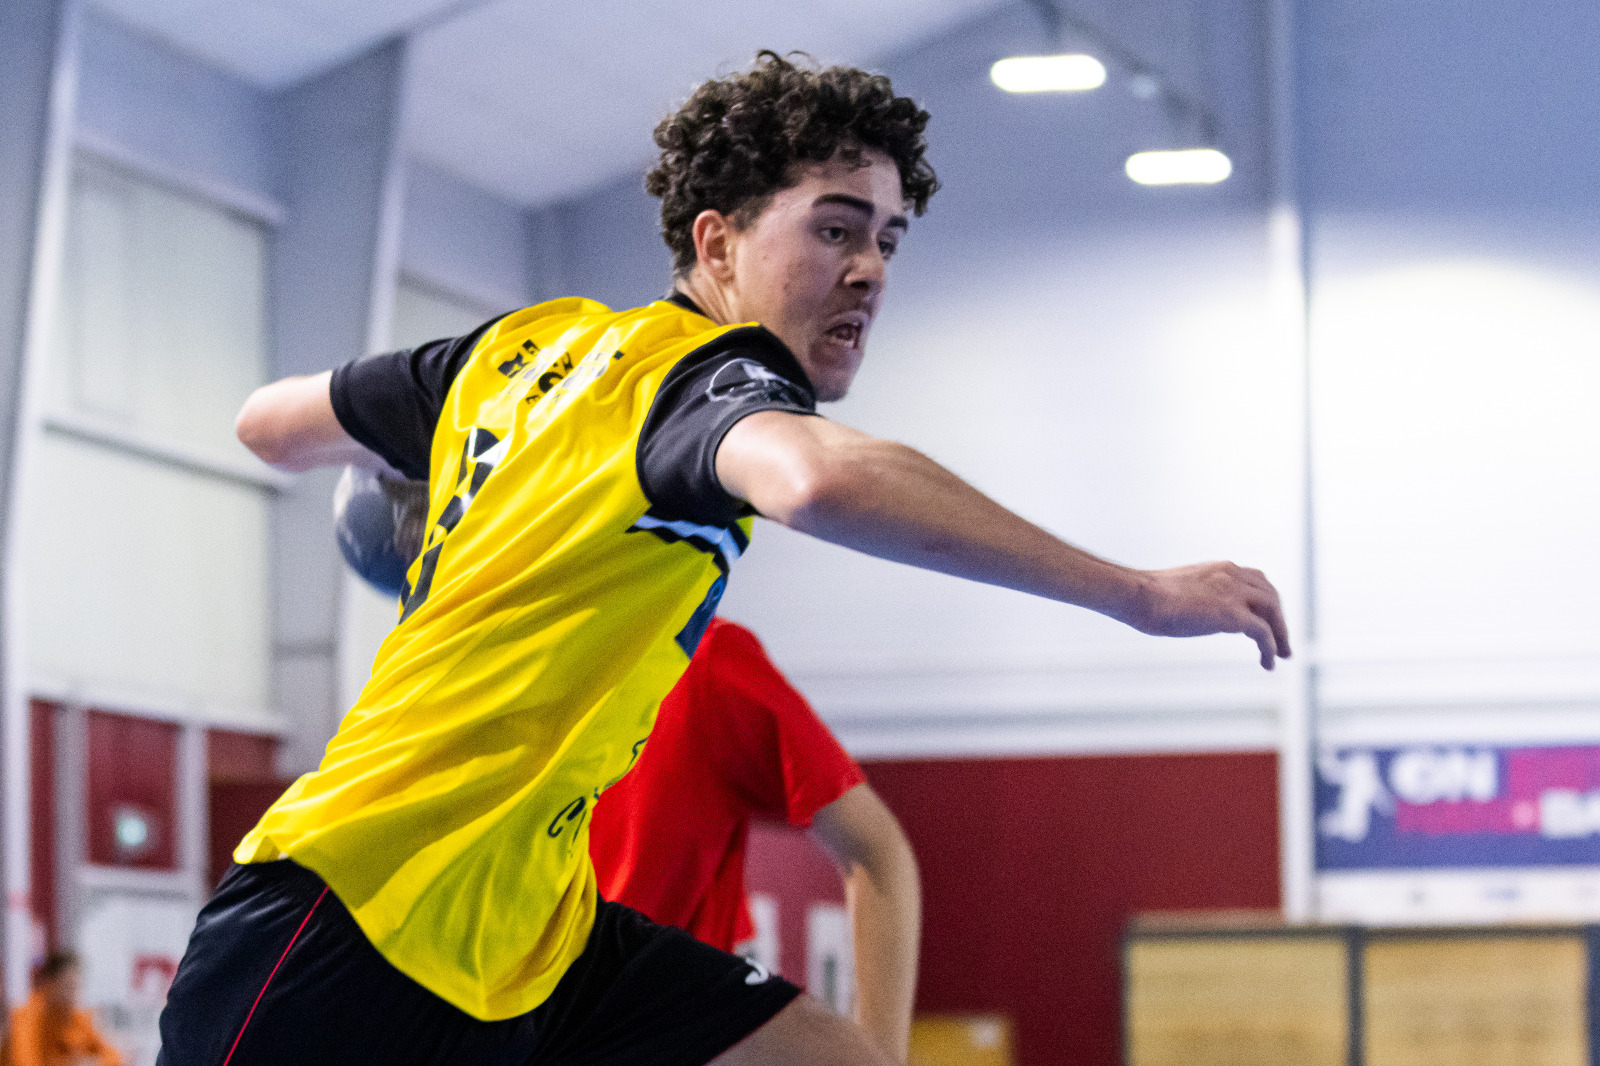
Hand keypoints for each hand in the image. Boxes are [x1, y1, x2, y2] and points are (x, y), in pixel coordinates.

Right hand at [1126, 562, 1290, 669]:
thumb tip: (1189, 611)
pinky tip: (1268, 663)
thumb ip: (1196, 596)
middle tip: (1282, 641)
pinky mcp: (1232, 614)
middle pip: (1271, 595)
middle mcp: (1232, 575)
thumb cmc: (1147, 596)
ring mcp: (1234, 594)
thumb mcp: (1180, 590)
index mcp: (1220, 568)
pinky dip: (1271, 649)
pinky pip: (1264, 633)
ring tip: (1282, 654)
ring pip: (1273, 612)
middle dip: (1279, 619)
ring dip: (1281, 634)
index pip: (1256, 580)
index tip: (1268, 618)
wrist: (1140, 595)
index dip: (1267, 601)